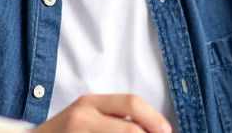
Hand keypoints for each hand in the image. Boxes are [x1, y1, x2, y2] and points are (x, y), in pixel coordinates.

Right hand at [34, 94, 171, 132]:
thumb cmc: (64, 132)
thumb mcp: (87, 116)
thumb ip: (114, 118)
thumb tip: (153, 127)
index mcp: (91, 102)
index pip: (131, 103)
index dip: (154, 118)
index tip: (166, 131)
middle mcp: (83, 114)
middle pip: (130, 127)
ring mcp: (77, 132)